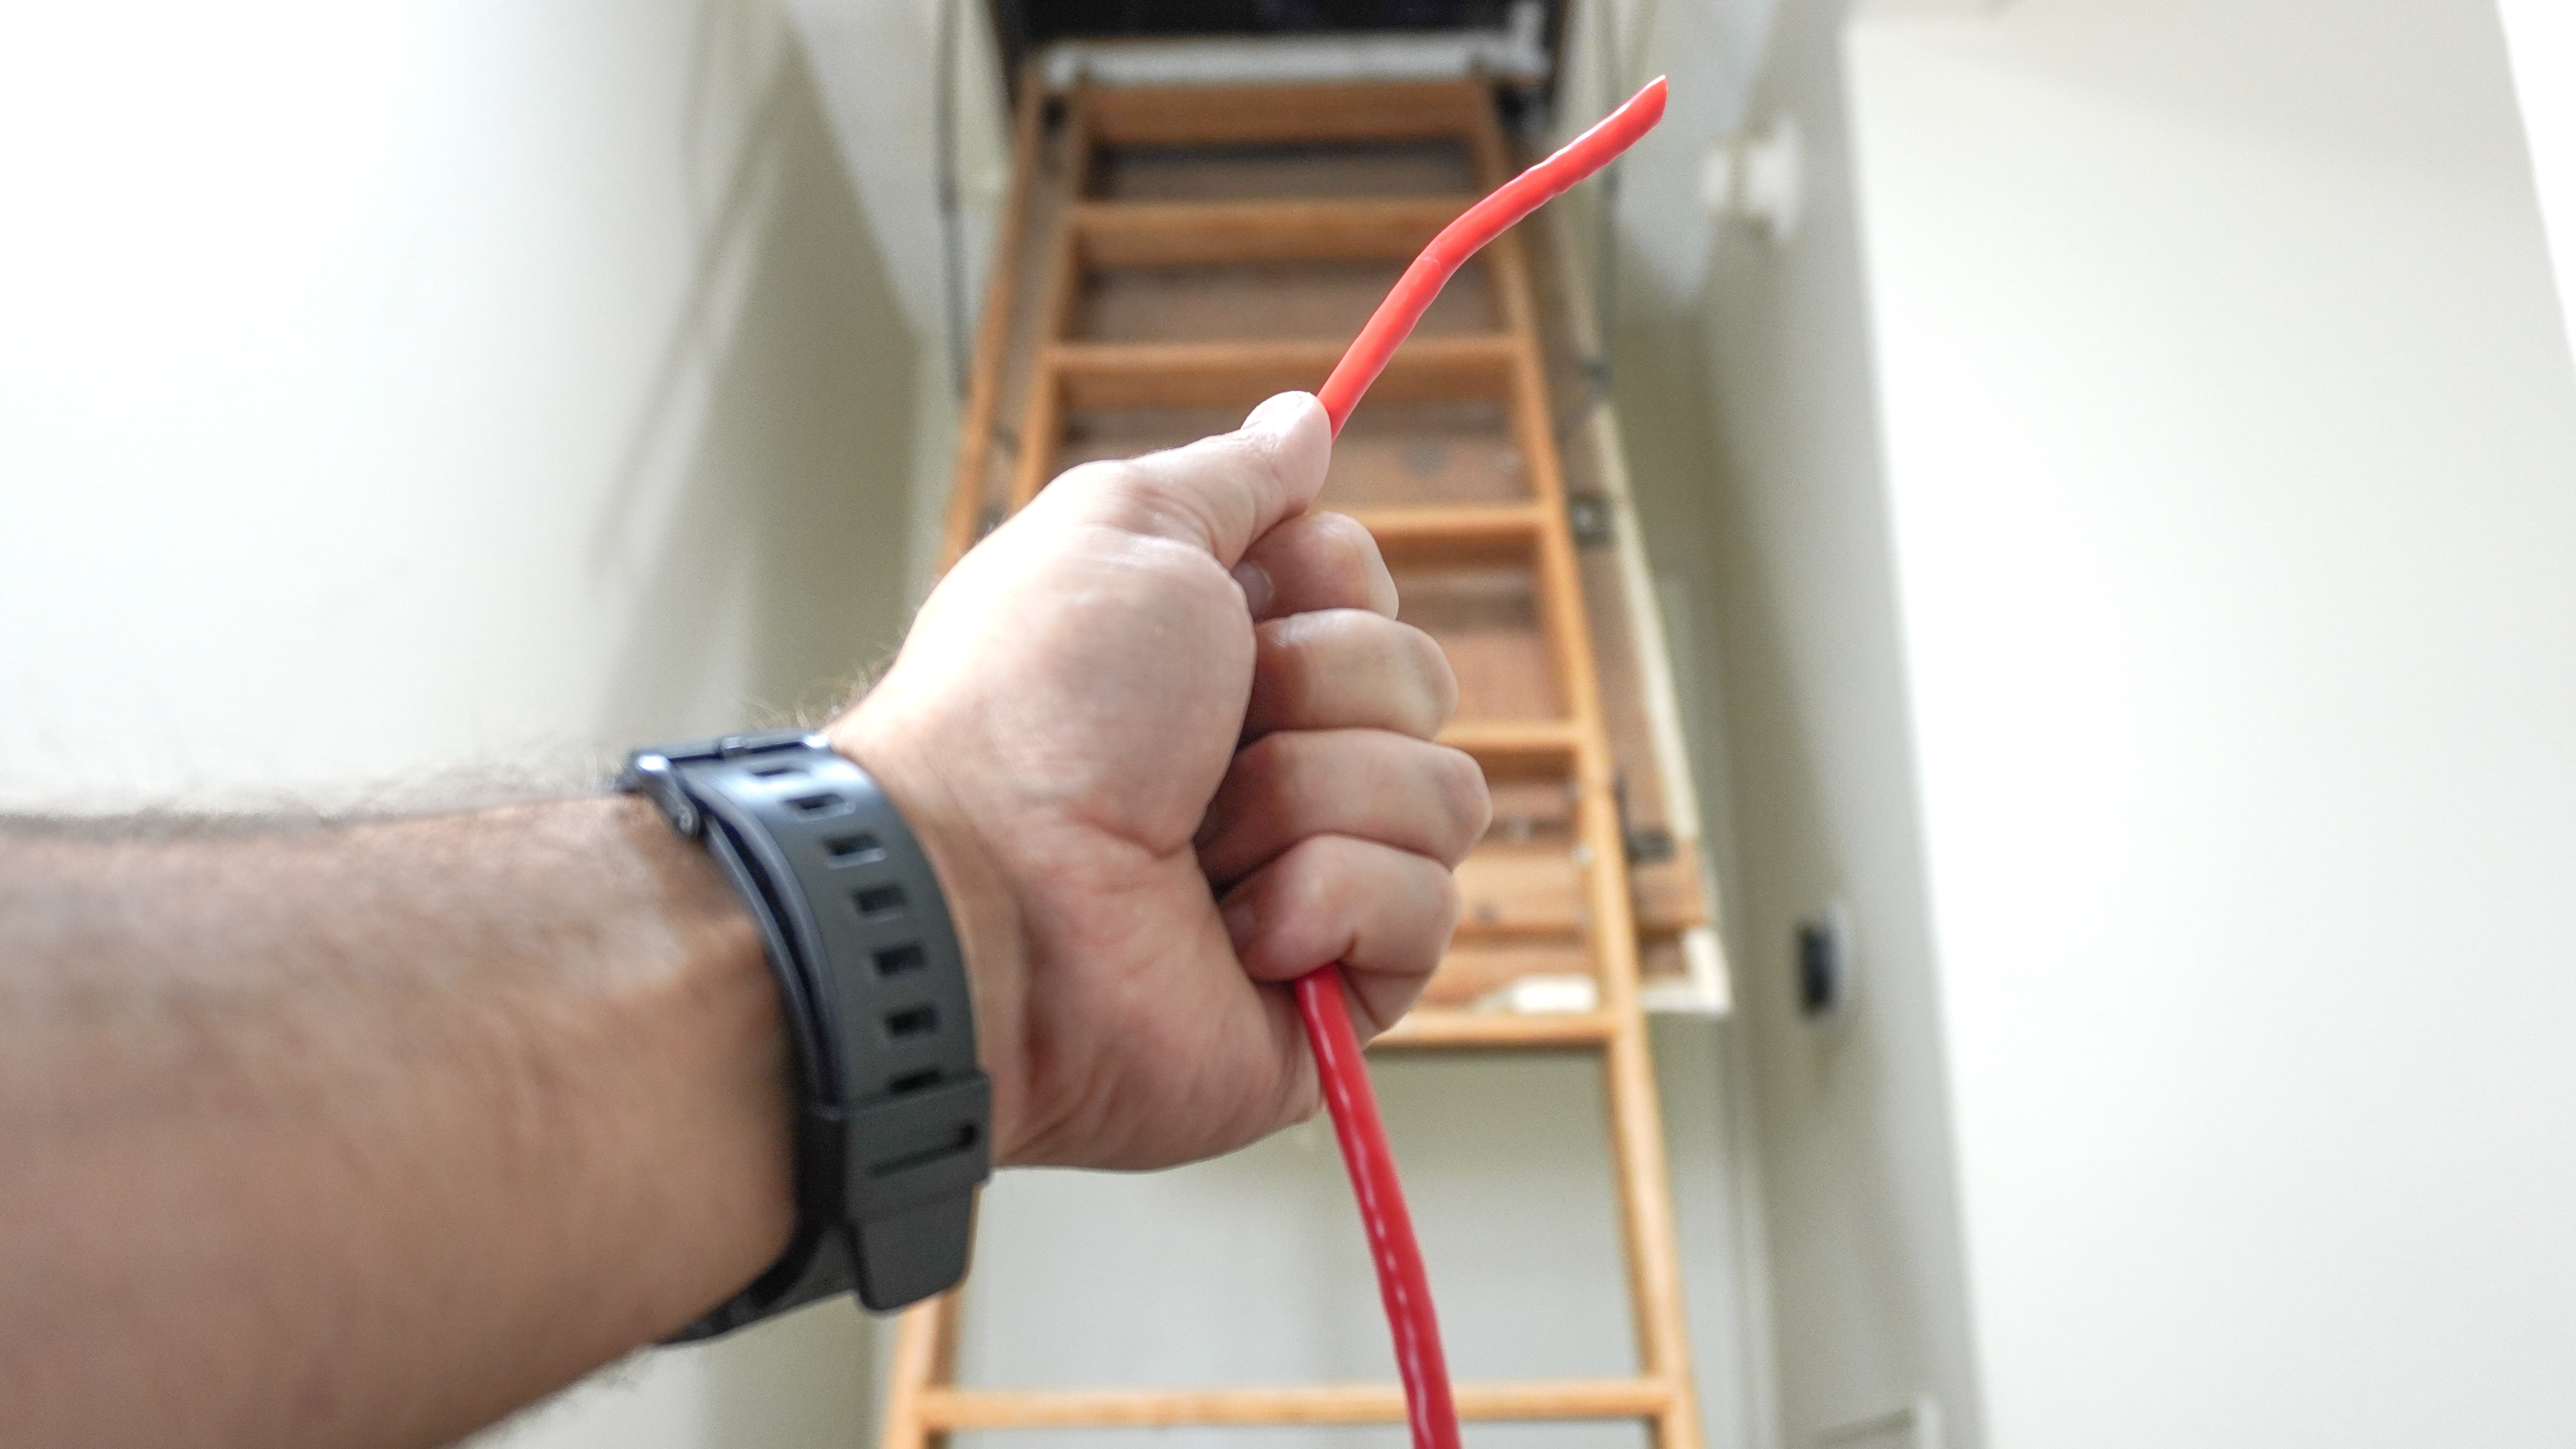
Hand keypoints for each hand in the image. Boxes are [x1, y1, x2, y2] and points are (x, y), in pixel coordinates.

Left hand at [832, 392, 1487, 1169]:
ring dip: (1314, 800)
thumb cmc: (1030, 709)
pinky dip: (1327, 903)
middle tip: (1198, 739)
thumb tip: (1304, 419)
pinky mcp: (1336, 989)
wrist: (980, 896)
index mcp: (1225, 657)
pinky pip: (1426, 911)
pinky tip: (1229, 929)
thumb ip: (1232, 479)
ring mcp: (1312, 880)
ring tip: (1196, 845)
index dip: (1326, 588)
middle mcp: (1274, 762)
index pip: (1372, 587)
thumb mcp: (1123, 528)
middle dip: (1317, 695)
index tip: (1235, 608)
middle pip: (1423, 683)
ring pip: (1443, 795)